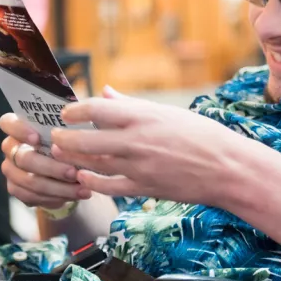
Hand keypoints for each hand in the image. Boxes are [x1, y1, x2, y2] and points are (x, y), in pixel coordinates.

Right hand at [0, 113, 91, 208]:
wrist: (67, 170)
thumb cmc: (70, 144)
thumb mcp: (73, 130)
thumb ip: (72, 124)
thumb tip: (87, 114)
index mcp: (19, 127)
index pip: (8, 123)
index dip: (20, 130)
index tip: (37, 138)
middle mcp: (11, 148)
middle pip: (23, 158)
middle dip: (51, 167)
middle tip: (74, 172)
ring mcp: (11, 169)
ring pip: (29, 181)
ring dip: (57, 187)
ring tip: (82, 188)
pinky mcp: (15, 189)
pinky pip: (31, 196)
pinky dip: (54, 198)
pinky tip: (73, 196)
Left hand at [51, 86, 250, 205]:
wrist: (227, 168)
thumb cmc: (201, 135)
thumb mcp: (167, 112)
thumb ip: (131, 105)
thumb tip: (106, 92)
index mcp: (144, 116)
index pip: (97, 109)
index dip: (74, 111)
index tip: (65, 113)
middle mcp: (137, 140)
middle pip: (86, 140)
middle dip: (64, 139)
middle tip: (54, 137)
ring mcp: (139, 166)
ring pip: (93, 164)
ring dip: (73, 160)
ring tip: (60, 155)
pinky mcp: (144, 187)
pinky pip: (109, 186)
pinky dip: (92, 182)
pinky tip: (82, 177)